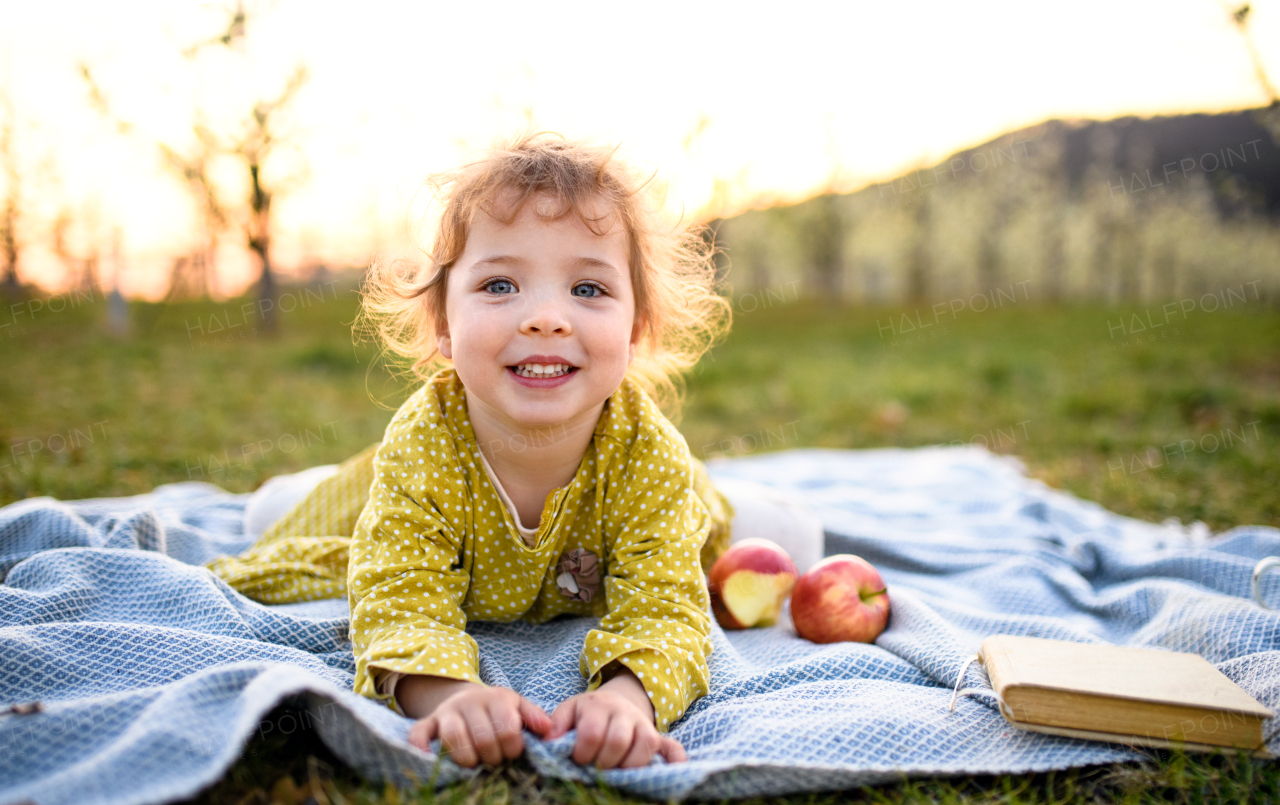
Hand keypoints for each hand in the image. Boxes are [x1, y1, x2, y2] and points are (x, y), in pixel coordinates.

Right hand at [405, 679, 552, 767]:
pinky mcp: (428, 721)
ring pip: (453, 736)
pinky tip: (429, 758)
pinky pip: (419, 733)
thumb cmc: (497, 708)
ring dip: (466, 757)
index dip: (513, 748)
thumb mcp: (517, 705)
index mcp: (495, 698)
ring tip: (474, 763)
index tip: (513, 753)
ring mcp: (447, 712)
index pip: (507, 728)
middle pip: (482, 737)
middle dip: (492, 757)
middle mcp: (469, 702)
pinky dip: (421, 746)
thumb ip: (534, 716)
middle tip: (495, 760)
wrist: (466, 698)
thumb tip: (548, 730)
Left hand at [548, 665, 686, 768]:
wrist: (615, 702)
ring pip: (644, 747)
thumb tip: (550, 739)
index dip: (583, 753)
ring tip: (615, 770)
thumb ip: (557, 723)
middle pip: (617, 741)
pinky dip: (673, 761)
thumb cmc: (587, 712)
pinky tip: (667, 771)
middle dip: (603, 762)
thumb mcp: (569, 711)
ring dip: (627, 766)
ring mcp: (644, 724)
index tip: (578, 759)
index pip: (592, 733)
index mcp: (598, 705)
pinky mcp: (658, 737)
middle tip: (596, 766)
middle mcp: (624, 712)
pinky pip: (672, 747)